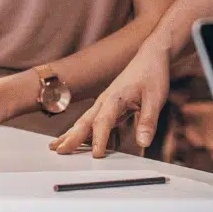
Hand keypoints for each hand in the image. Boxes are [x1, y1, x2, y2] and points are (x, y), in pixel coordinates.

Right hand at [54, 37, 170, 157]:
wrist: (150, 57)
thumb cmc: (152, 75)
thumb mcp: (156, 99)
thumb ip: (148, 121)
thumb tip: (143, 142)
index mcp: (115, 98)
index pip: (103, 121)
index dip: (99, 139)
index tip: (96, 154)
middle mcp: (105, 100)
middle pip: (85, 121)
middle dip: (72, 137)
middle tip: (60, 151)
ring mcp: (104, 102)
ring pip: (84, 120)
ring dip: (70, 133)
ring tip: (56, 146)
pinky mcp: (106, 105)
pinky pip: (90, 120)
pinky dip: (80, 130)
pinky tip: (74, 137)